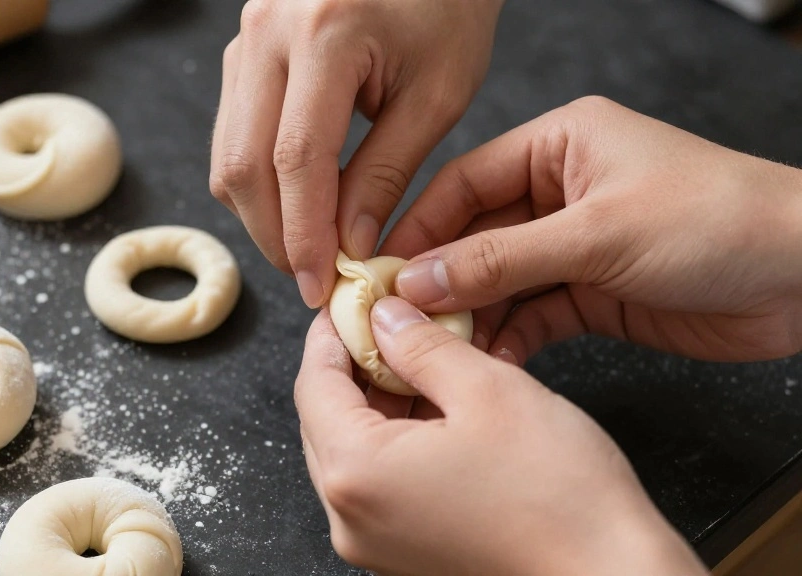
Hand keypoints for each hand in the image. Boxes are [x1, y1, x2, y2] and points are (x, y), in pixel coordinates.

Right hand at [210, 0, 503, 307]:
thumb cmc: (447, 10)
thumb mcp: (436, 96)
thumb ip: (386, 174)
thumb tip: (345, 245)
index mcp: (326, 32)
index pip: (296, 160)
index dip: (303, 235)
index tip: (320, 284)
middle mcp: (268, 31)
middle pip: (243, 164)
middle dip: (273, 235)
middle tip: (312, 276)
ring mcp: (245, 37)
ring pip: (227, 155)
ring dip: (262, 213)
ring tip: (309, 244)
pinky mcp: (243, 51)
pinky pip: (232, 134)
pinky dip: (260, 181)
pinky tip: (299, 202)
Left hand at [296, 300, 707, 574]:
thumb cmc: (558, 494)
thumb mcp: (486, 389)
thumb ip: (421, 344)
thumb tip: (384, 315)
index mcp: (356, 474)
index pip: (313, 383)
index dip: (331, 330)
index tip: (354, 297)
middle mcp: (350, 517)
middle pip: (325, 418)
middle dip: (355, 362)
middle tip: (389, 317)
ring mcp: (374, 542)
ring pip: (353, 448)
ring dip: (379, 397)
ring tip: (419, 353)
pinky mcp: (403, 552)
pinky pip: (379, 480)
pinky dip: (397, 436)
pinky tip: (434, 402)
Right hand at [385, 96, 801, 363]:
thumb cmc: (718, 221)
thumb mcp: (597, 234)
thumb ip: (502, 258)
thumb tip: (419, 278)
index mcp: (559, 146)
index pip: (464, 183)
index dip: (416, 227)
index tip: (376, 268)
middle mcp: (560, 191)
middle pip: (475, 236)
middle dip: (437, 278)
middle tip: (394, 320)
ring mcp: (575, 245)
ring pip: (499, 281)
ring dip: (469, 314)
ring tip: (432, 349)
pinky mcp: (593, 292)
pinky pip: (533, 315)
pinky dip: (510, 338)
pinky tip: (487, 360)